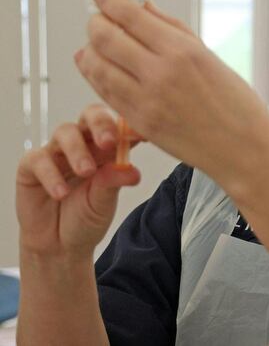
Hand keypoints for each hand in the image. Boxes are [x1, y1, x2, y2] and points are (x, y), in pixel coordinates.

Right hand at [16, 104, 141, 257]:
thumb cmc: (86, 217)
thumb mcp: (104, 202)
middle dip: (101, 124)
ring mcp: (57, 153)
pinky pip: (39, 159)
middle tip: (109, 142)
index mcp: (108, 149)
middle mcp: (84, 144)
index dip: (131, 126)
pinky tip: (61, 193)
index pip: (120, 126)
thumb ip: (114, 183)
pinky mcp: (32, 166)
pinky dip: (51, 175)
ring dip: (78, 150)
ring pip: (65, 132)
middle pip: (91, 115)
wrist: (60, 244)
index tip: (144, 134)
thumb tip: (132, 171)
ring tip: (86, 172)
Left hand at [74, 0, 268, 183]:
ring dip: (90, 50)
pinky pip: (105, 93)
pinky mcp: (140, 123)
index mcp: (183, 51)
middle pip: (105, 38)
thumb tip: (145, 7)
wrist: (245, 149)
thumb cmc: (237, 104)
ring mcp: (147, 101)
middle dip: (95, 23)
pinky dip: (96, 76)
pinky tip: (98, 68)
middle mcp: (161, 73)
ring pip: (97, 66)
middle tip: (97, 18)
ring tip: (94, 44)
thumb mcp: (210, 57)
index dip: (109, 0)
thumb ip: (173, 30)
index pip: (130, 16)